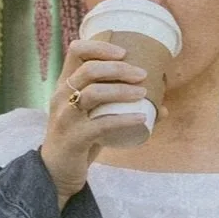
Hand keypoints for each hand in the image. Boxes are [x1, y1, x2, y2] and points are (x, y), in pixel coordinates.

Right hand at [38, 34, 149, 197]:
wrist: (56, 170)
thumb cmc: (80, 138)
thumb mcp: (95, 117)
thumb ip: (121, 108)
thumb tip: (162, 108)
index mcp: (66, 84)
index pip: (76, 51)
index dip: (100, 46)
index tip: (124, 53)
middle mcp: (62, 96)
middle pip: (88, 69)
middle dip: (118, 68)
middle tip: (142, 75)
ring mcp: (66, 117)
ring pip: (93, 93)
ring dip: (121, 90)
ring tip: (143, 93)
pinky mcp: (74, 138)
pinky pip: (101, 125)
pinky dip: (124, 120)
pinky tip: (142, 118)